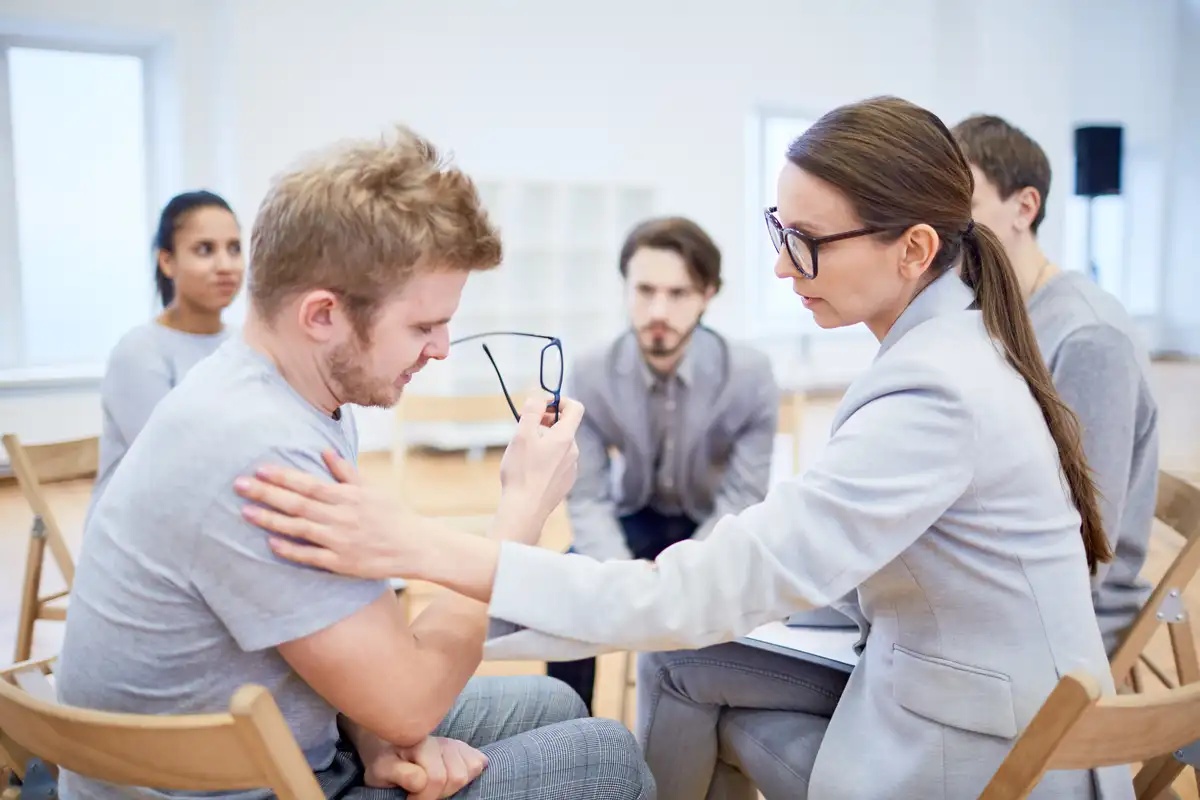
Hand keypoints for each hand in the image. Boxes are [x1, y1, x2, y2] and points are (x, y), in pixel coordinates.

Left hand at [234, 450, 416, 578]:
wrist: (415, 546)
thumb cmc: (392, 514)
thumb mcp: (371, 489)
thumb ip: (345, 471)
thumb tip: (324, 450)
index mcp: (348, 496)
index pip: (309, 484)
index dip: (283, 476)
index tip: (259, 469)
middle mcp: (341, 516)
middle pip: (297, 503)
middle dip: (266, 493)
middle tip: (239, 485)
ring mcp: (340, 541)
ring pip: (299, 528)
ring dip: (271, 520)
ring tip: (246, 512)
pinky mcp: (341, 563)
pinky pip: (310, 556)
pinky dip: (290, 549)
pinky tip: (270, 543)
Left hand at [365, 736, 486, 798]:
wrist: (386, 746)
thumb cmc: (384, 761)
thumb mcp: (382, 770)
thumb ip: (401, 773)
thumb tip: (420, 779)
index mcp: (420, 743)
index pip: (436, 778)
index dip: (423, 798)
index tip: (409, 798)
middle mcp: (441, 740)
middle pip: (457, 776)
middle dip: (439, 794)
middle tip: (421, 794)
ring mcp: (455, 743)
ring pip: (470, 770)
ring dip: (452, 786)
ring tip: (434, 787)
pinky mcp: (463, 748)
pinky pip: (478, 762)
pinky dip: (469, 774)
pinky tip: (449, 777)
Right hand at [497, 394, 583, 543]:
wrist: (524, 510)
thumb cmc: (522, 472)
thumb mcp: (522, 435)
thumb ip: (533, 411)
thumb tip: (539, 396)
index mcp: (566, 438)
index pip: (575, 408)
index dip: (559, 400)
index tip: (541, 405)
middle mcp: (573, 452)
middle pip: (563, 426)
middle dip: (544, 421)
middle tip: (524, 426)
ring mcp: (571, 469)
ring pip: (559, 445)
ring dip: (543, 441)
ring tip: (523, 450)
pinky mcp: (564, 482)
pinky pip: (557, 462)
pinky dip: (545, 458)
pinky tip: (529, 468)